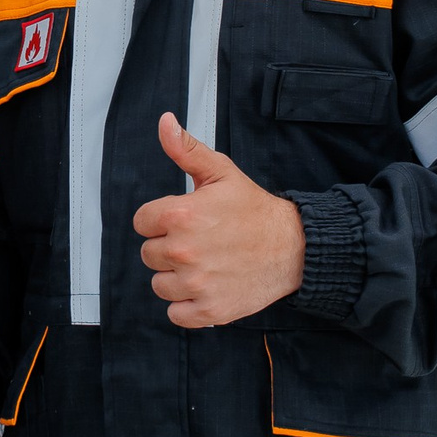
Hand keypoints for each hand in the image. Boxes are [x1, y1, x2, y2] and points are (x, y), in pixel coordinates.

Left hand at [133, 113, 305, 327]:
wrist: (294, 247)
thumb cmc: (255, 210)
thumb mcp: (221, 172)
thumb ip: (186, 149)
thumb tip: (164, 122)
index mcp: (180, 214)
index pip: (142, 222)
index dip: (161, 220)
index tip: (185, 221)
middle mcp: (183, 250)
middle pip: (149, 254)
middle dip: (170, 248)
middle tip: (202, 242)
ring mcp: (196, 283)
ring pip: (160, 285)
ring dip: (177, 278)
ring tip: (207, 264)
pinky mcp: (209, 310)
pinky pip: (176, 313)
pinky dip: (188, 306)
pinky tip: (208, 288)